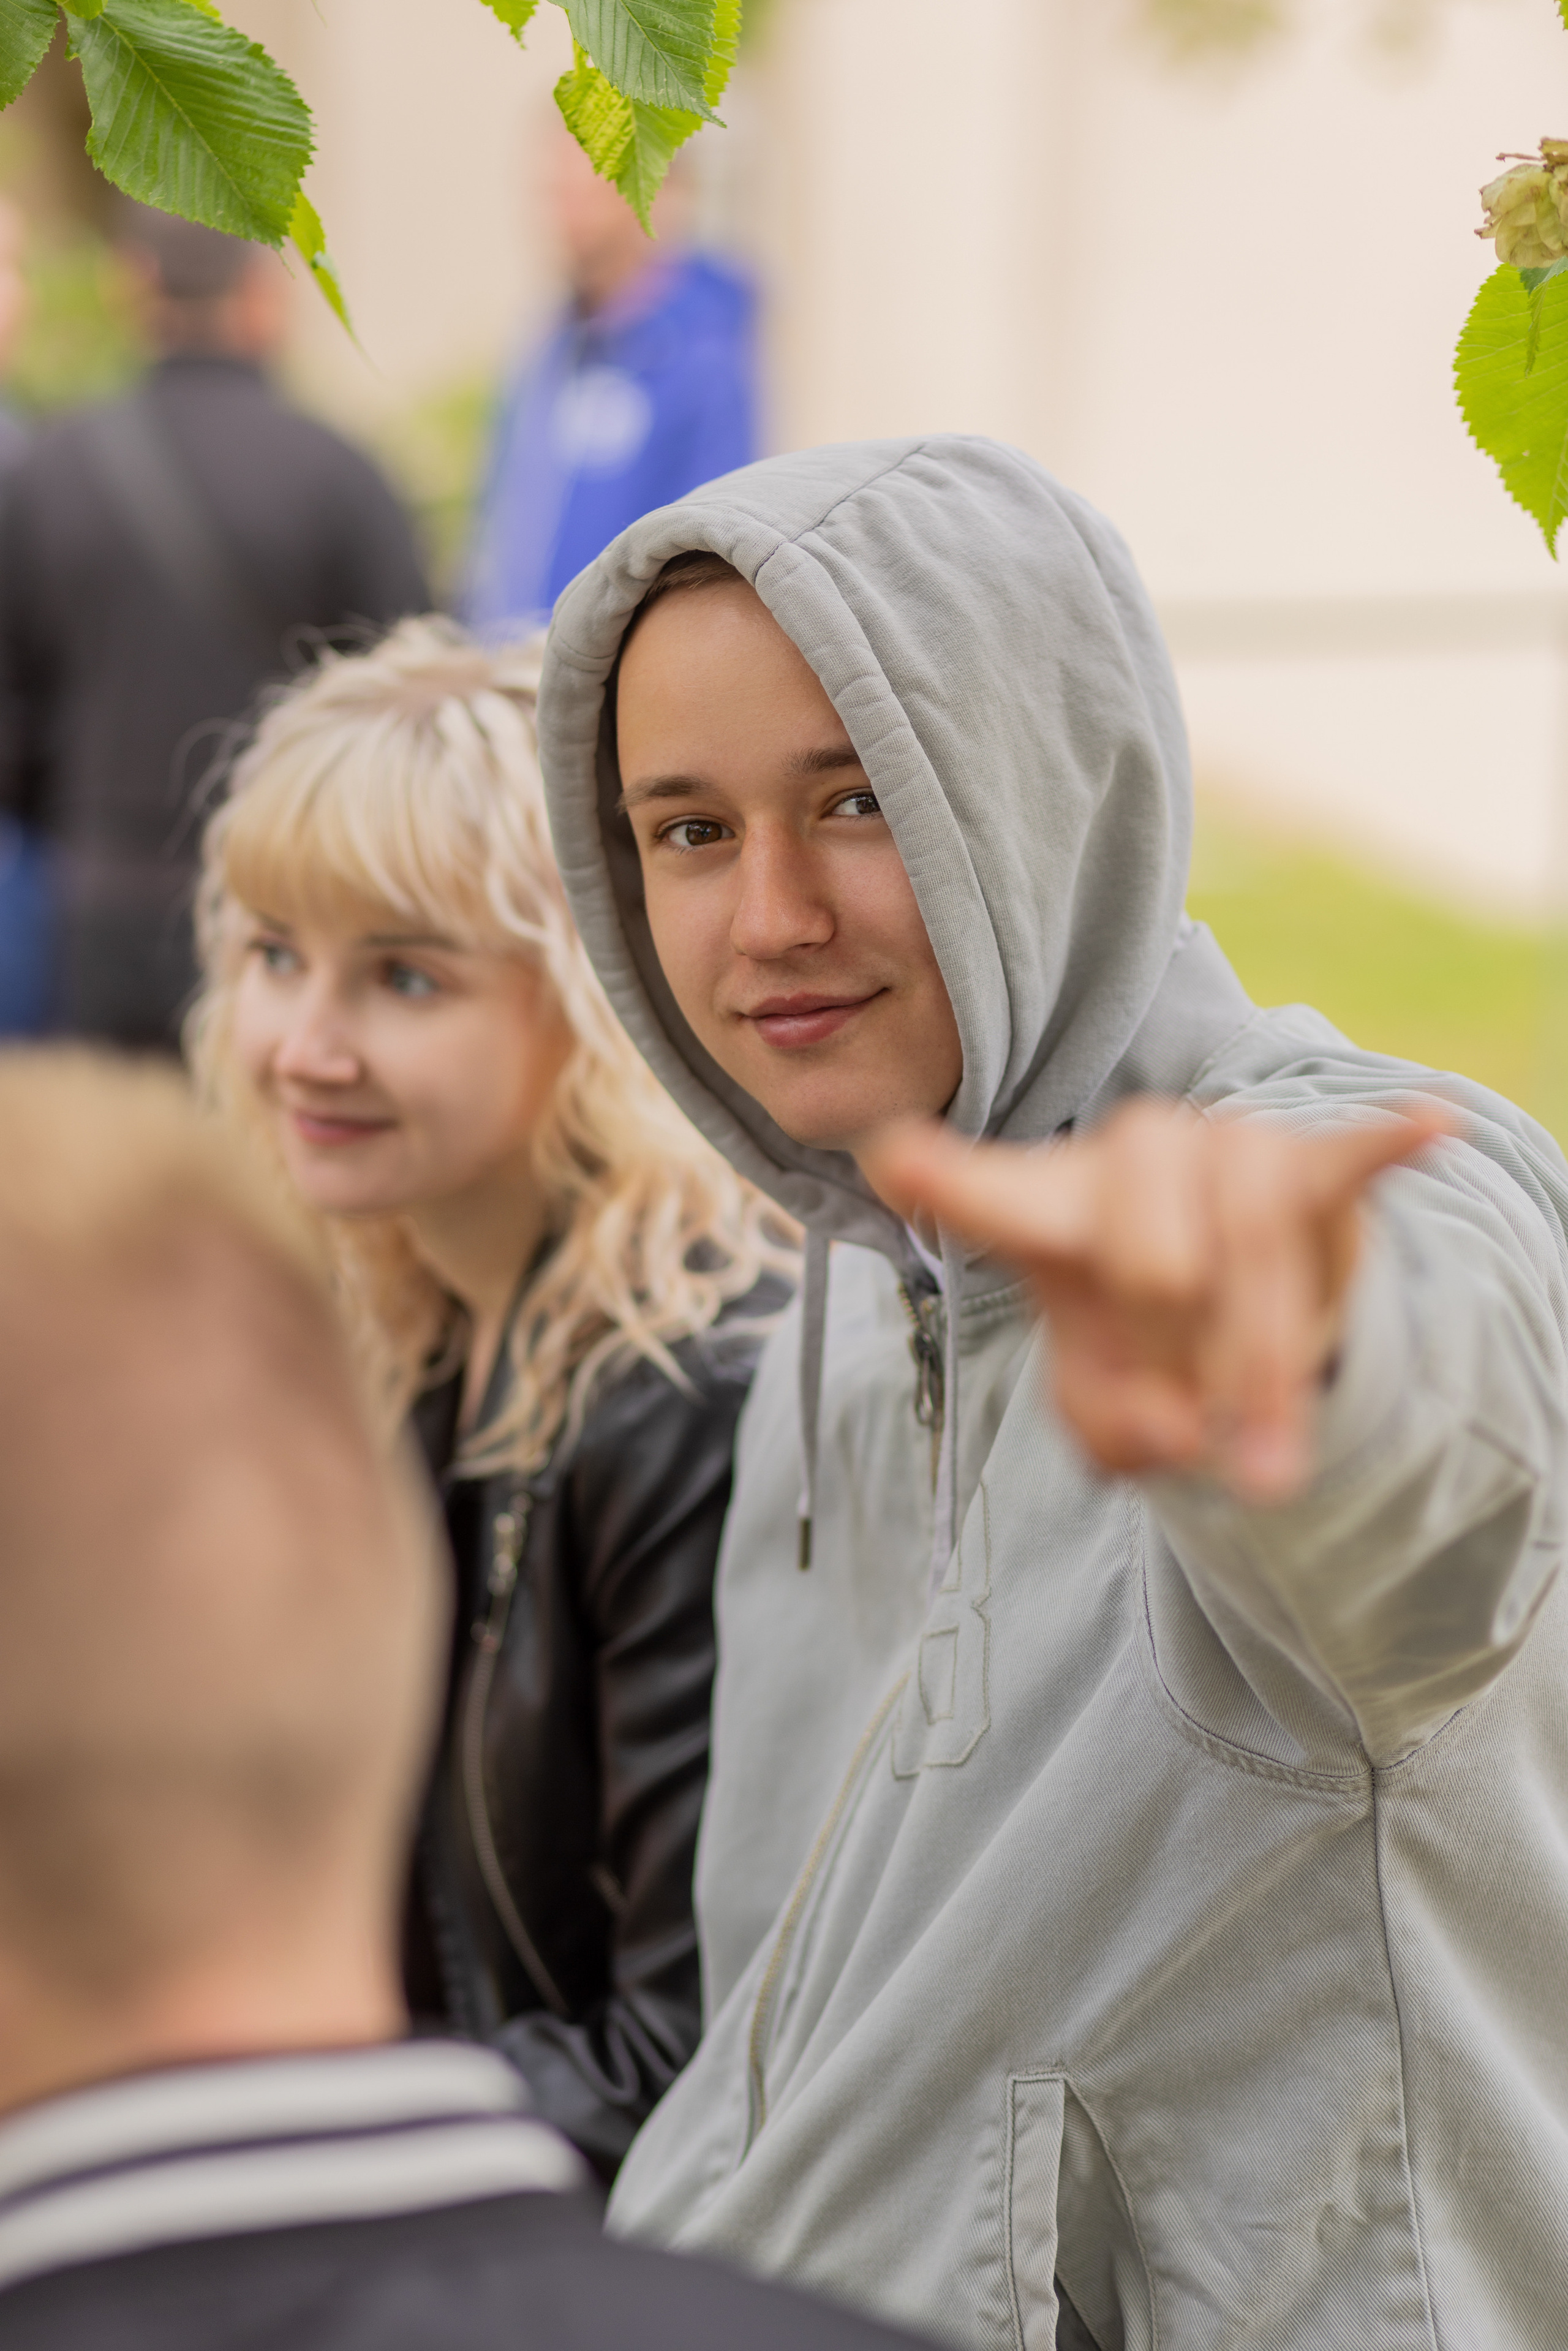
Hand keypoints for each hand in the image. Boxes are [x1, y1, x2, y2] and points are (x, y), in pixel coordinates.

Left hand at [861, 1097, 1452, 1503]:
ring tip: (1263, 1474)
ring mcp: (1218, 1152)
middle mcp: (1127, 1160)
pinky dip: (1384, 1145)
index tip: (895, 1155)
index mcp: (1050, 1207)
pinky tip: (1428, 1127)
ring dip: (1260, 1374)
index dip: (945, 1179)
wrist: (1237, 1289)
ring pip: (1247, 1255)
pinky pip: (1345, 1154)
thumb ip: (1109, 1424)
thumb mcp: (1106, 1400)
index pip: (988, 1192)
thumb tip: (1166, 1432)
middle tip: (1185, 1431)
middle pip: (1148, 1260)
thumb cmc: (1143, 1337)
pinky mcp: (1306, 1165)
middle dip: (1175, 1365)